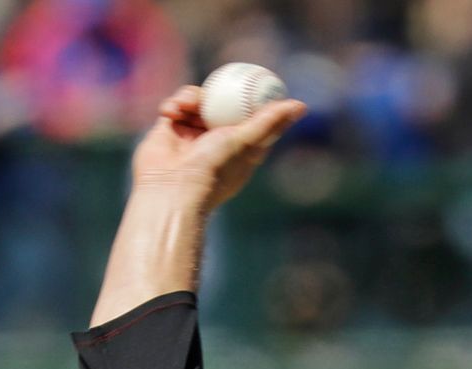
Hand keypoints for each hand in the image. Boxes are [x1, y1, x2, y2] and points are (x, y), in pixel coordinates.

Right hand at [130, 87, 306, 212]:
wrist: (171, 189)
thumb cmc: (214, 169)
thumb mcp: (247, 141)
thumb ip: (270, 121)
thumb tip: (301, 105)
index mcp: (239, 147)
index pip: (250, 117)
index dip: (253, 98)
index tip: (257, 80)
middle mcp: (216, 141)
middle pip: (222, 104)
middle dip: (220, 91)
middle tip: (223, 76)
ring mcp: (192, 135)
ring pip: (197, 102)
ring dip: (191, 97)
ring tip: (187, 105)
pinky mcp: (169, 131)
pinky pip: (174, 106)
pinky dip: (174, 104)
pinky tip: (171, 111)